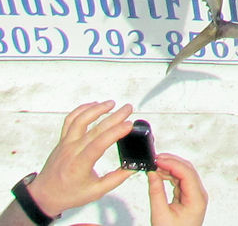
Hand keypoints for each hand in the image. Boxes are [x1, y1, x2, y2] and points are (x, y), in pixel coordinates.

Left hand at [27, 101, 133, 218]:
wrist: (45, 195)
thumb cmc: (69, 194)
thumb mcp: (95, 192)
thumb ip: (115, 179)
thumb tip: (132, 167)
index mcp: (80, 165)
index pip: (99, 144)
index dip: (115, 132)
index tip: (129, 125)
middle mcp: (72, 151)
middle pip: (95, 129)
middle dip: (114, 117)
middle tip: (128, 109)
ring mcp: (65, 143)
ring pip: (80, 119)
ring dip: (97, 109)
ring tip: (112, 103)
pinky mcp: (62, 139)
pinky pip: (70, 120)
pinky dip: (81, 109)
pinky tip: (93, 105)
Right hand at [147, 153, 207, 225]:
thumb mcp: (160, 214)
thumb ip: (156, 191)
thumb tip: (152, 172)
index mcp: (197, 199)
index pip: (187, 173)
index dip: (172, 163)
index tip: (158, 159)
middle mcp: (199, 195)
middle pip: (187, 170)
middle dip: (171, 162)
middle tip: (155, 159)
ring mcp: (195, 196)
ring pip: (184, 173)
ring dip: (170, 168)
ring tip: (155, 166)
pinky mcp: (188, 197)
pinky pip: (180, 180)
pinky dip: (170, 175)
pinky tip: (159, 174)